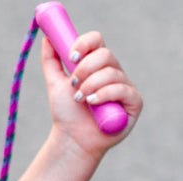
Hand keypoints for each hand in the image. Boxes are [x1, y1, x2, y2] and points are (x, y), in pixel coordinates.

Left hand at [41, 31, 140, 157]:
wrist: (73, 139)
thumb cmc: (67, 113)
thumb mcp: (55, 84)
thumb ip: (51, 61)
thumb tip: (48, 38)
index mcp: (96, 64)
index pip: (96, 41)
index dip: (84, 44)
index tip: (71, 57)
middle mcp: (113, 72)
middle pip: (105, 54)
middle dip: (85, 69)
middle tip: (73, 85)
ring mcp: (125, 86)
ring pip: (111, 73)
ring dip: (91, 86)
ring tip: (80, 100)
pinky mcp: (134, 102)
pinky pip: (122, 89)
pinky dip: (105, 95)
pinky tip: (93, 103)